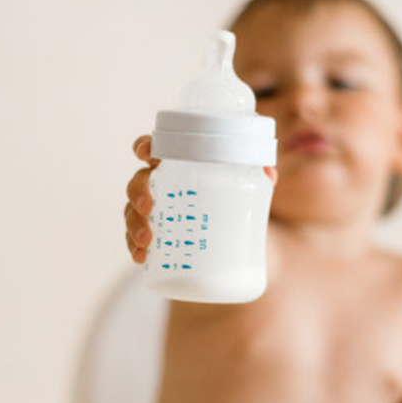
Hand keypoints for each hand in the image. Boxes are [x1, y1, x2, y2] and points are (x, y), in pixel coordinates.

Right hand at [124, 135, 277, 263]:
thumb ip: (259, 178)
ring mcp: (157, 214)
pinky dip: (134, 247)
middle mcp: (163, 187)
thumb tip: (268, 173)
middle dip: (138, 193)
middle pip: (138, 181)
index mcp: (180, 166)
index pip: (156, 149)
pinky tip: (140, 256)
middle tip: (149, 207)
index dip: (144, 146)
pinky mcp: (158, 239)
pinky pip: (137, 240)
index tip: (145, 153)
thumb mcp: (252, 191)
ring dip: (133, 225)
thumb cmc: (240, 206)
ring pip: (133, 212)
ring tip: (146, 240)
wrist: (243, 248)